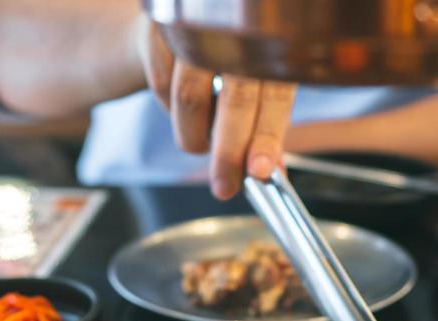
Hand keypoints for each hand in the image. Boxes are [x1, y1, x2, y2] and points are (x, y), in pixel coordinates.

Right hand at [138, 18, 296, 199]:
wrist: (182, 17)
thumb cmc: (228, 56)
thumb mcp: (257, 82)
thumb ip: (264, 125)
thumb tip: (270, 172)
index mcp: (274, 43)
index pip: (276, 96)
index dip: (267, 137)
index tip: (258, 171)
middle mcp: (240, 28)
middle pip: (235, 99)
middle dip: (228, 153)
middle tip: (224, 187)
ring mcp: (199, 24)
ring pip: (189, 98)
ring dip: (194, 135)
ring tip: (200, 141)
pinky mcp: (162, 23)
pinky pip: (161, 84)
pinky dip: (169, 107)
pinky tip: (181, 106)